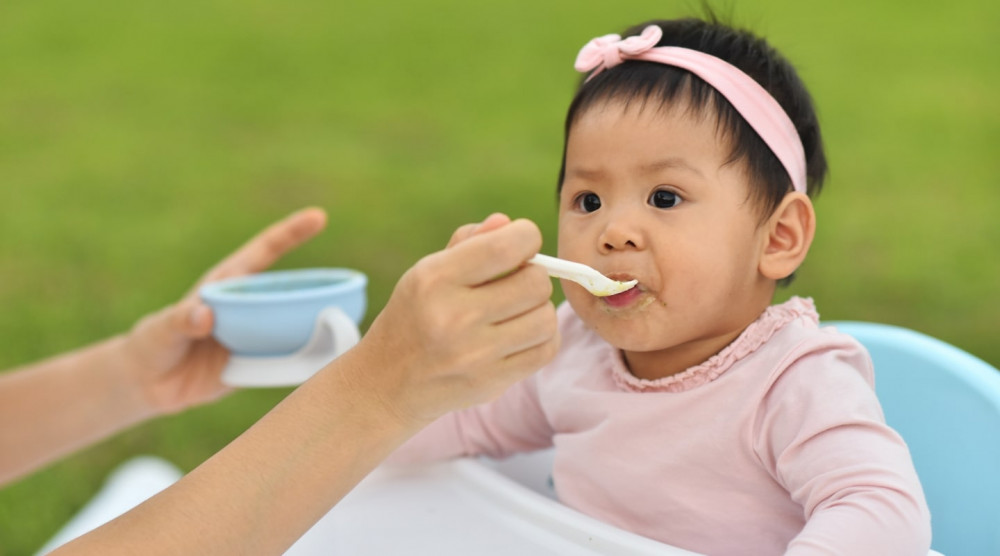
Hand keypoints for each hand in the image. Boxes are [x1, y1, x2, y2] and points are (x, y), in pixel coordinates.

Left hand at [119, 208, 327, 414]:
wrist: (151, 385)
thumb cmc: (152, 343)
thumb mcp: (161, 329)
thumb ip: (179, 319)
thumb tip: (202, 314)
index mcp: (230, 284)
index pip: (265, 252)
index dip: (292, 233)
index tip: (319, 216)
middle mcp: (250, 305)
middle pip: (292, 290)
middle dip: (321, 285)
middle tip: (350, 288)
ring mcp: (257, 334)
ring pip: (295, 324)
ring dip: (318, 324)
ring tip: (346, 326)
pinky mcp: (258, 363)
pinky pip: (287, 359)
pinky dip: (305, 359)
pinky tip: (324, 362)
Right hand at [350, 214, 559, 426]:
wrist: (387, 383)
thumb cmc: (414, 317)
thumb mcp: (427, 272)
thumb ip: (468, 243)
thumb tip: (507, 223)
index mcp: (435, 279)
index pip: (506, 246)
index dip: (526, 237)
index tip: (519, 246)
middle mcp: (454, 317)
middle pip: (535, 283)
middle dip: (533, 277)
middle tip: (515, 284)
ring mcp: (474, 354)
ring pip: (546, 318)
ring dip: (538, 310)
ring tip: (517, 312)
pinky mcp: (490, 382)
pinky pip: (546, 350)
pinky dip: (542, 338)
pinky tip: (521, 334)